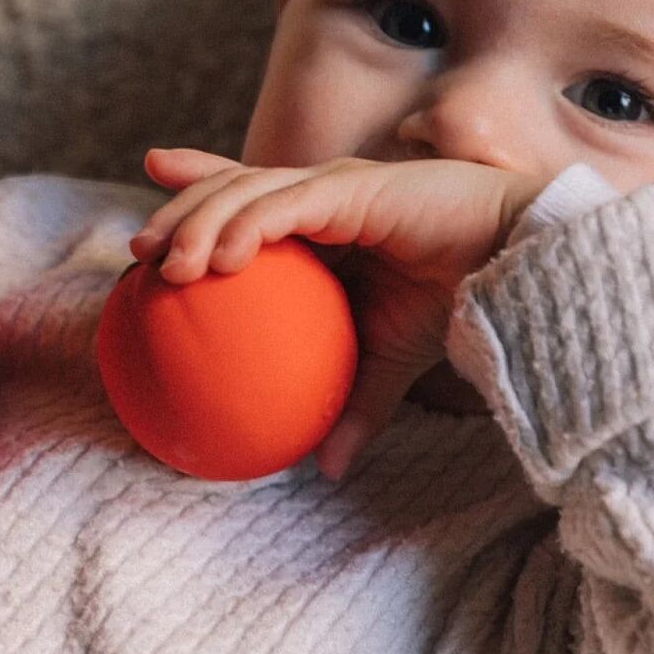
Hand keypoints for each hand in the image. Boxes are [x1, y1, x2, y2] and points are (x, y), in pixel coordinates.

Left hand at [129, 147, 545, 478]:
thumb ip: (354, 405)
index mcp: (324, 220)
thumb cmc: (455, 299)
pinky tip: (219, 256)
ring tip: (162, 263)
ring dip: (199, 221)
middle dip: (182, 207)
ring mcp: (337, 184)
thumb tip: (327, 468)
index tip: (148, 214)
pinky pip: (288, 205)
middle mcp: (323, 193)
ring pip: (249, 191)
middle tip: (137, 246)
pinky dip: (249, 226)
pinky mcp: (357, 188)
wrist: (516, 267)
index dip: (198, 191)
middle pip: (234, 188)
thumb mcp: (388, 361)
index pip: (247, 198)